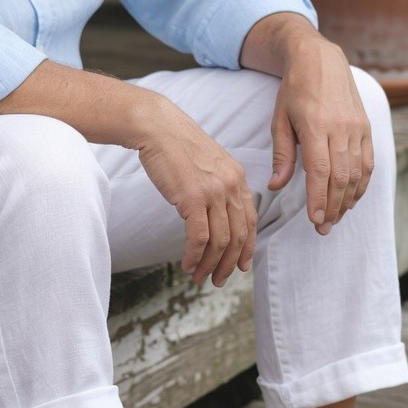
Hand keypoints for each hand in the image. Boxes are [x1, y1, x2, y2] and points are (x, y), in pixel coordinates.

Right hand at [136, 100, 256, 286]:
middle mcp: (230, 186)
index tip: (240, 265)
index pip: (250, 220)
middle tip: (218, 280)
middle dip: (228, 264)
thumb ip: (218, 186)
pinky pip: (199, 238)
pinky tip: (187, 264)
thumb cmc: (176, 145)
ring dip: (209, 265)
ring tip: (200, 277)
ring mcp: (212, 192)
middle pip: (238, 236)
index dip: (247, 247)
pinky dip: (194, 256)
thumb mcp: (209, 163)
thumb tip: (216, 213)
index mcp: (237, 178)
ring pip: (220, 241)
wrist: (157, 127)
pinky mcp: (192, 198)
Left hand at [267, 34, 373, 234]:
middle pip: (341, 177)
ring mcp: (357, 127)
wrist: (321, 59)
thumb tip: (276, 186)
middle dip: (332, 207)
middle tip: (322, 229)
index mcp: (315, 125)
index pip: (320, 170)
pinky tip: (352, 199)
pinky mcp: (366, 127)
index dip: (319, 198)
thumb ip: (282, 154)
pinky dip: (362, 184)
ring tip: (335, 219)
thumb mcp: (280, 119)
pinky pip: (368, 162)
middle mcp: (341, 128)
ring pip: (357, 172)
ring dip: (347, 200)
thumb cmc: (294, 90)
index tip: (315, 221)